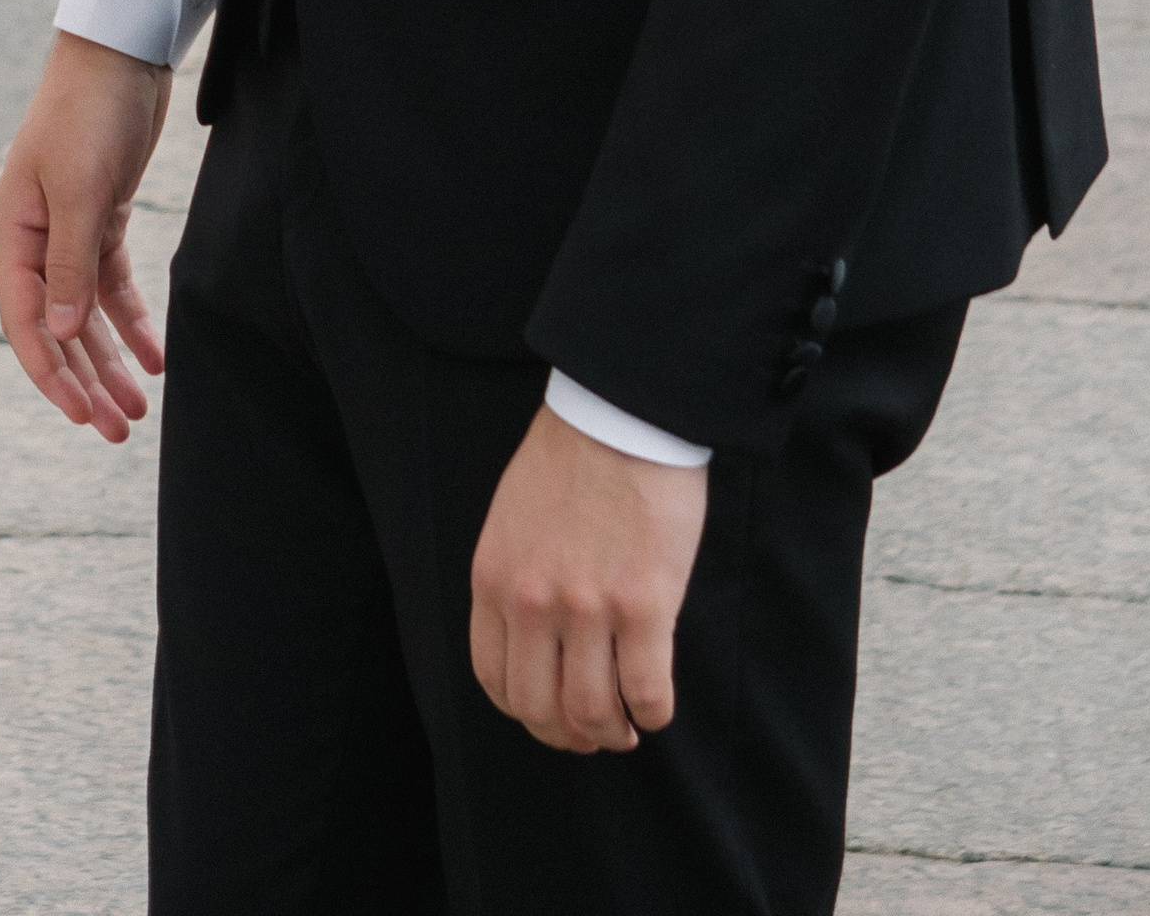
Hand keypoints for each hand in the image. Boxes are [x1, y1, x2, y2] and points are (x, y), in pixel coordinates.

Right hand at [0, 30, 171, 442]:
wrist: (123, 53)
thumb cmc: (89, 113)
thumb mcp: (79, 190)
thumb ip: (69, 264)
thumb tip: (60, 335)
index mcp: (13, 233)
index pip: (26, 322)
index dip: (50, 374)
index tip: (81, 417)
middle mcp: (35, 238)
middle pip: (56, 328)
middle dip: (84, 381)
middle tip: (118, 431)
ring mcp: (69, 230)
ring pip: (86, 315)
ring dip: (109, 360)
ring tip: (138, 409)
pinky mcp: (103, 218)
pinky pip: (112, 285)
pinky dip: (132, 321)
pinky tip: (155, 356)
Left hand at [469, 406, 708, 753]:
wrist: (619, 414)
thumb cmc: (570, 459)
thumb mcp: (511, 520)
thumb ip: (514, 580)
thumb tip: (536, 644)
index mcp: (494, 580)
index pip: (494, 679)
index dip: (525, 712)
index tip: (550, 715)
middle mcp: (533, 603)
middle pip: (539, 709)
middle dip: (567, 735)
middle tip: (593, 732)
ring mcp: (588, 608)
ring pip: (592, 713)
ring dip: (612, 733)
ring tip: (626, 726)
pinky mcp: (644, 606)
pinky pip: (647, 692)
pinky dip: (653, 713)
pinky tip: (655, 705)